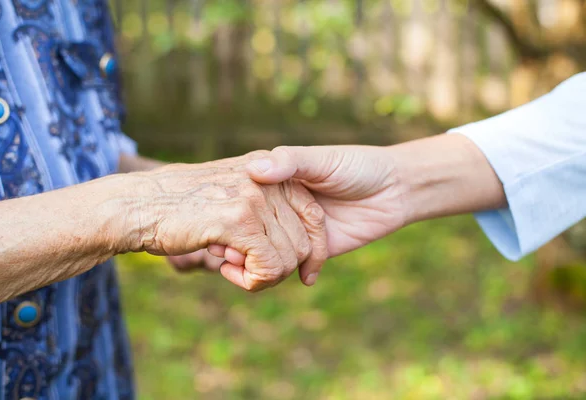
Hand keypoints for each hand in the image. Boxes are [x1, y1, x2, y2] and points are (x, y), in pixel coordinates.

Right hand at [124, 152, 327, 290]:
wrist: (137, 205)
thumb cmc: (180, 207)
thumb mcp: (229, 195)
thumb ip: (263, 208)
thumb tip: (293, 244)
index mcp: (269, 170)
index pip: (314, 216)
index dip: (312, 251)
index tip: (306, 275)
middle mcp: (267, 180)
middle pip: (304, 243)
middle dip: (282, 269)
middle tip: (249, 270)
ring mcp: (254, 198)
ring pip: (288, 259)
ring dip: (263, 277)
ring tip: (233, 268)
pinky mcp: (238, 219)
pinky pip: (269, 266)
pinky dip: (253, 281)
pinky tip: (227, 271)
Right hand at [245, 136, 504, 260]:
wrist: (395, 189)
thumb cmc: (356, 166)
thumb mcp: (320, 160)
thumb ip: (289, 163)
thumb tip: (253, 170)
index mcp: (278, 182)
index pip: (242, 202)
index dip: (228, 216)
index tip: (213, 227)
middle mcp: (283, 207)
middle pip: (250, 231)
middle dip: (236, 246)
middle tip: (223, 255)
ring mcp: (298, 231)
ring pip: (267, 251)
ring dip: (253, 262)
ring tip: (239, 269)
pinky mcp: (315, 251)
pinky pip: (292, 267)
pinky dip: (277, 275)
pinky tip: (263, 278)